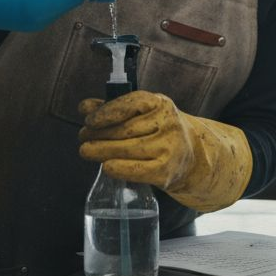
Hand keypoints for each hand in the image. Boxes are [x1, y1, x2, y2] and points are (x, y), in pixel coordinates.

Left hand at [77, 90, 252, 212]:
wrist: (193, 156)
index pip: (131, 103)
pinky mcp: (166, 171)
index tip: (88, 120)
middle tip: (82, 138)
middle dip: (97, 134)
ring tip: (86, 151)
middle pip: (124, 130)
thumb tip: (84, 108)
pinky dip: (116, 168)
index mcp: (161, 104)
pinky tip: (105, 166)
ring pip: (125, 150)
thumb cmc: (159, 131)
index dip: (107, 112)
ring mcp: (169, 149)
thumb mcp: (142, 114)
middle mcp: (168, 124)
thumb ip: (113, 109)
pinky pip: (135, 170)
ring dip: (100, 151)